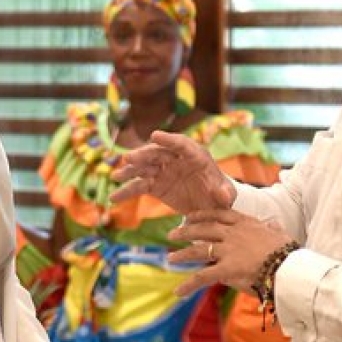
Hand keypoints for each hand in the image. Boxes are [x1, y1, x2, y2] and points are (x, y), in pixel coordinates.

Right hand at [111, 131, 235, 211]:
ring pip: (144, 168)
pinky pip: (139, 186)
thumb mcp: (227, 195)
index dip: (169, 140)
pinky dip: (127, 191)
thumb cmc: (220, 194)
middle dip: (143, 155)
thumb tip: (224, 194)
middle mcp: (176, 159)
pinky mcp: (155, 185)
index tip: (154, 136)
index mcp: (196, 156)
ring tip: (117, 176)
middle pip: (158, 153)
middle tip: (129, 158)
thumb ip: (226, 194)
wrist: (209, 205)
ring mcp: (164, 171)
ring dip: (130, 171)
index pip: (182, 144)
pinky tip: (114, 197)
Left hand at [166, 208, 294, 295]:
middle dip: (186, 230)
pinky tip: (178, 292)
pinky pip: (203, 276)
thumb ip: (274, 229)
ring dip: (182, 254)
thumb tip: (273, 225)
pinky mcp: (227, 269)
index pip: (220, 214)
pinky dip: (188, 285)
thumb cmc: (290, 254)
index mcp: (247, 223)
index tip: (191, 216)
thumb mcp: (282, 235)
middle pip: (204, 228)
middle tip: (173, 234)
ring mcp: (229, 250)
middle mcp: (234, 233)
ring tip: (170, 259)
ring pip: (199, 249)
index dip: (203, 214)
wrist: (291, 267)